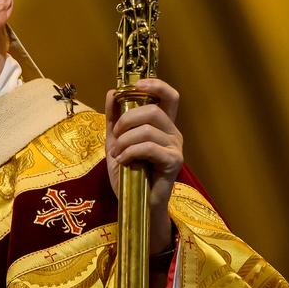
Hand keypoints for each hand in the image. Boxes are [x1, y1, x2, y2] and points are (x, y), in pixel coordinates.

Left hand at [105, 78, 182, 254]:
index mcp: (162, 125)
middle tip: (115, 136)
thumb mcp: (116, 142)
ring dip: (125, 140)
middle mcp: (173, 132)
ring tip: (117, 154)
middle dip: (126, 120)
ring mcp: (176, 147)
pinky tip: (124, 161)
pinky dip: (130, 152)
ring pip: (147, 129)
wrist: (135, 203)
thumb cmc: (129, 173)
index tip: (137, 84)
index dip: (156, 85)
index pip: (169, 96)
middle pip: (152, 109)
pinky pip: (149, 147)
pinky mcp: (174, 161)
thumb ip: (114, 118)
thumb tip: (112, 92)